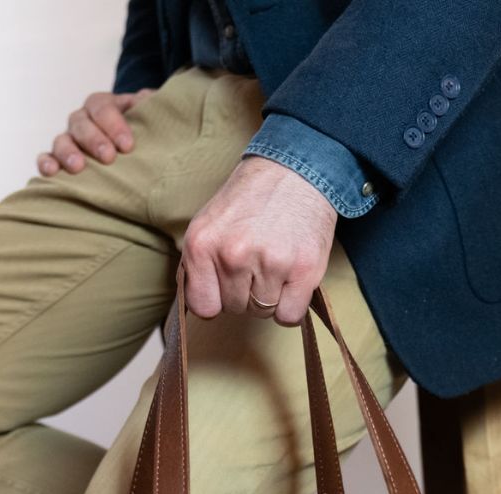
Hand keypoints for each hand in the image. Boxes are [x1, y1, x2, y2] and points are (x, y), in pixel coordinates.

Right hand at [37, 89, 155, 175]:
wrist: (131, 152)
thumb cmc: (141, 134)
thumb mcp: (149, 119)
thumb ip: (150, 108)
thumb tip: (147, 99)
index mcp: (102, 106)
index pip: (103, 108)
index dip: (113, 125)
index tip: (128, 146)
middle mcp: (82, 120)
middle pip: (81, 123)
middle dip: (94, 140)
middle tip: (108, 157)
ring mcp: (69, 140)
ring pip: (62, 140)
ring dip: (68, 153)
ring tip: (78, 168)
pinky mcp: (59, 159)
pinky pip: (46, 158)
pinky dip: (46, 164)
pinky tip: (51, 173)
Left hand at [182, 156, 337, 324]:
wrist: (297, 170)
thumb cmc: (252, 200)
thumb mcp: (209, 223)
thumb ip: (198, 264)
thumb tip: (197, 306)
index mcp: (201, 244)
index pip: (203, 306)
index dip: (217, 298)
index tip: (227, 283)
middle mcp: (232, 255)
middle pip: (236, 309)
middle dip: (246, 292)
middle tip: (258, 260)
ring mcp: (270, 263)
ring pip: (263, 313)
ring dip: (271, 296)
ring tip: (276, 262)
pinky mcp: (303, 271)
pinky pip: (289, 316)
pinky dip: (292, 304)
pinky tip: (292, 278)